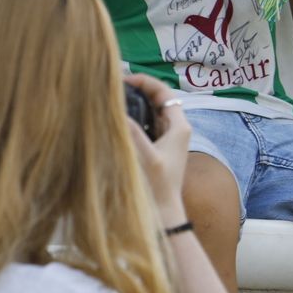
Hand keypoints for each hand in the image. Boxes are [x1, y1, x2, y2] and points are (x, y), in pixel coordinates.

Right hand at [123, 73, 193, 218]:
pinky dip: (135, 118)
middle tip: (115, 86)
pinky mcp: (159, 148)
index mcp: (179, 126)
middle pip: (157, 99)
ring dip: (136, 104)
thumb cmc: (158, 187)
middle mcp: (176, 129)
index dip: (145, 82)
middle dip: (138, 90)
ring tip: (114, 98)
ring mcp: (168, 139)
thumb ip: (132, 133)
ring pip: (151, 112)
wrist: (164, 214)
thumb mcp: (145, 157)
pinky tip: (118, 120)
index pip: (164, 92)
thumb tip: (118, 111)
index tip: (124, 78)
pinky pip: (147, 125)